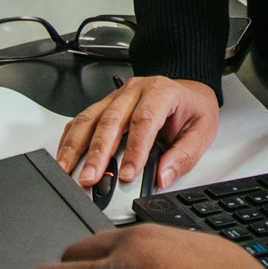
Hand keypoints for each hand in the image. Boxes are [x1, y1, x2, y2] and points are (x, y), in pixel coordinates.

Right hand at [55, 75, 219, 189]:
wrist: (187, 92)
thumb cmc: (192, 110)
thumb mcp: (202, 131)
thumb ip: (183, 155)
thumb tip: (163, 176)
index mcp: (161, 92)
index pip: (144, 119)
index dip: (134, 149)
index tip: (126, 174)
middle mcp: (135, 90)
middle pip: (111, 119)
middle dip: (98, 153)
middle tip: (91, 178)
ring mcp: (116, 96)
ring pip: (90, 119)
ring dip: (76, 147)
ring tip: (69, 171)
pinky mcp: (103, 105)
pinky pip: (81, 120)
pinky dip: (70, 140)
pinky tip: (64, 158)